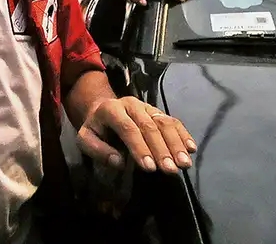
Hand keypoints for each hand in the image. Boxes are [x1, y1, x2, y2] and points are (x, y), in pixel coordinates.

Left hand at [76, 97, 196, 173]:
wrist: (102, 109)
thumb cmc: (95, 128)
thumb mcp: (85, 139)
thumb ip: (97, 150)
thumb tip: (118, 162)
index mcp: (111, 109)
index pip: (128, 128)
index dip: (139, 148)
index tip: (150, 168)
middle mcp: (131, 104)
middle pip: (149, 126)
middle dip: (161, 150)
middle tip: (171, 170)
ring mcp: (146, 106)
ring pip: (164, 122)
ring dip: (176, 144)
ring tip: (184, 164)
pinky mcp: (157, 111)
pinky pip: (173, 121)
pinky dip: (183, 134)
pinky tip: (191, 149)